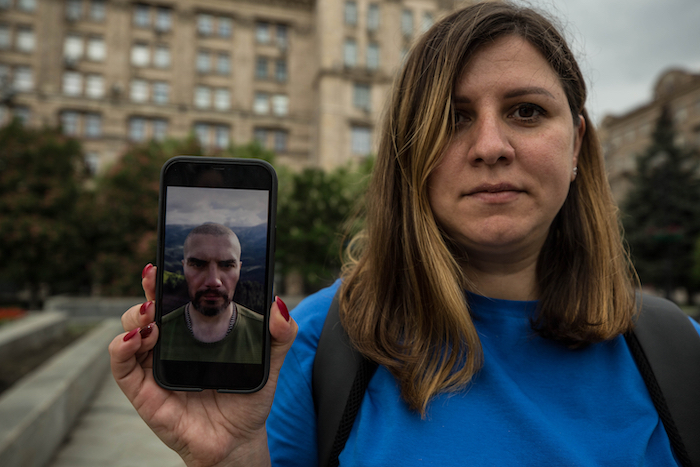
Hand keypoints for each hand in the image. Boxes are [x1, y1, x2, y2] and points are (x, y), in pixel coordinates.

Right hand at [108, 264, 297, 466]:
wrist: (239, 440)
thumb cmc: (247, 396)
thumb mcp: (270, 361)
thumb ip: (280, 333)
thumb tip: (280, 305)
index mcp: (194, 332)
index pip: (175, 299)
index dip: (166, 280)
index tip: (165, 263)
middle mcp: (169, 345)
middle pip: (148, 309)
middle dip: (147, 289)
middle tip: (154, 278)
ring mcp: (153, 367)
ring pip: (129, 331)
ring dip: (135, 317)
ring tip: (152, 315)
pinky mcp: (143, 392)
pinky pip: (122, 366)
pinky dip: (120, 348)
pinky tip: (137, 339)